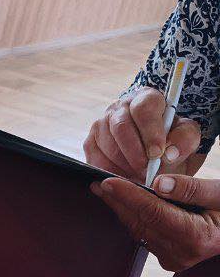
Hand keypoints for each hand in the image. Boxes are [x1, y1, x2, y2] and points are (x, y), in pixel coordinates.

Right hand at [84, 87, 200, 179]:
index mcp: (146, 99)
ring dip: (124, 165)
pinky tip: (125, 177)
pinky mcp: (90, 143)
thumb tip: (169, 152)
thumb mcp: (187, 139)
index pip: (143, 108)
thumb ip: (184, 140)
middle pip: (121, 126)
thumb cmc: (171, 143)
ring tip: (139, 176)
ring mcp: (101, 124)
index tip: (157, 154)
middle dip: (135, 153)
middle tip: (147, 170)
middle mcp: (120, 107)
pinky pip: (96, 160)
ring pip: (107, 145)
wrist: (155, 155)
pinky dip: (111, 173)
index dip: (150, 132)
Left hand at [91, 168, 219, 270]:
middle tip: (98, 182)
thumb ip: (191, 189)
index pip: (153, 214)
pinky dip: (133, 216)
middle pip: (141, 223)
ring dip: (121, 208)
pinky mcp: (168, 256)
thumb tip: (160, 184)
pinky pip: (144, 233)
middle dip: (118, 201)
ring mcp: (173, 258)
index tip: (109, 182)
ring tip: (105, 189)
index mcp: (196, 238)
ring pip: (139, 229)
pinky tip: (122, 202)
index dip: (129, 196)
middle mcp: (181, 254)